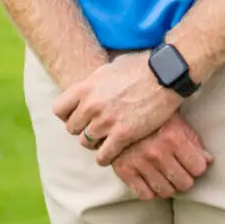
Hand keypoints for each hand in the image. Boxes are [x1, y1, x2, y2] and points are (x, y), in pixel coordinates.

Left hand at [51, 51, 182, 165]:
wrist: (165, 74)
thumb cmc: (141, 66)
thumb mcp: (111, 68)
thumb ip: (96, 82)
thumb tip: (91, 88)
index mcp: (86, 87)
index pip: (59, 110)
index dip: (68, 114)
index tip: (80, 116)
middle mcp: (91, 105)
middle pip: (72, 128)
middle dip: (83, 128)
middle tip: (96, 127)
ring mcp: (106, 121)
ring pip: (85, 143)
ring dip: (95, 143)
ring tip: (105, 139)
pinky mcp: (122, 135)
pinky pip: (103, 156)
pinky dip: (105, 157)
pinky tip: (112, 153)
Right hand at [110, 112, 213, 199]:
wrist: (120, 110)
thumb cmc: (154, 116)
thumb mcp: (177, 122)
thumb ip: (193, 141)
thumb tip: (208, 161)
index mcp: (173, 137)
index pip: (198, 168)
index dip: (197, 166)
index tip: (193, 163)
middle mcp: (157, 152)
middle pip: (184, 183)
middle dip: (185, 178)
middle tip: (181, 171)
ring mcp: (139, 162)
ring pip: (166, 192)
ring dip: (170, 186)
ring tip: (167, 176)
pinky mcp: (123, 169)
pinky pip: (144, 194)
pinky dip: (151, 191)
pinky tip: (152, 180)